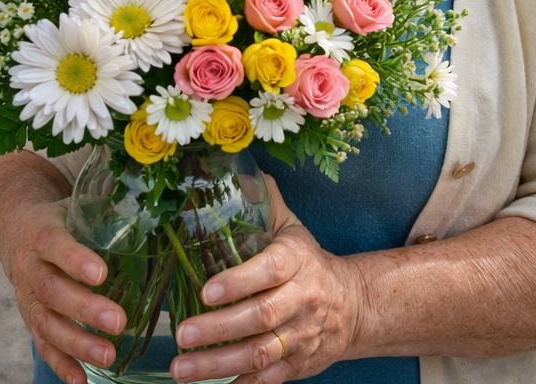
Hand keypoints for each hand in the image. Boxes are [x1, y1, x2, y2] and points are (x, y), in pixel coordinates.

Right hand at [8, 199, 127, 383]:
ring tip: (108, 355)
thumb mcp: (77, 202)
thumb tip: (150, 198)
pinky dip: (60, 364)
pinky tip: (81, 380)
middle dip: (85, 309)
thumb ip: (106, 205)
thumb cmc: (61, 217)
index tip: (102, 274)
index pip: (54, 244)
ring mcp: (26, 295)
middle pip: (52, 290)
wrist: (17, 230)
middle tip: (119, 321)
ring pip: (45, 323)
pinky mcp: (29, 317)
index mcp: (41, 231)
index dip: (75, 260)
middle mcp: (29, 265)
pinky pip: (41, 344)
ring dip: (76, 343)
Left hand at [168, 175, 364, 382]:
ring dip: (218, 364)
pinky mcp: (299, 364)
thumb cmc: (309, 262)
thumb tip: (238, 171)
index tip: (205, 290)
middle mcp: (302, 299)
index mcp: (297, 261)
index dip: (238, 281)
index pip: (268, 270)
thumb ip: (264, 203)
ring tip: (182, 368)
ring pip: (259, 353)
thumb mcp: (291, 227)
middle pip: (260, 316)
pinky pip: (268, 379)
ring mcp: (301, 335)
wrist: (353, 305)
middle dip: (218, 329)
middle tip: (182, 333)